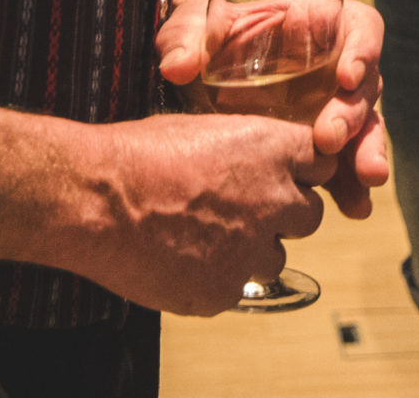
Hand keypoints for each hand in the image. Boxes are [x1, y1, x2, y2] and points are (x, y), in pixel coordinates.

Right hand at [68, 109, 339, 315]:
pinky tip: (183, 260)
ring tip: (206, 237)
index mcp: (272, 150)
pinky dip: (216, 279)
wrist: (96, 200)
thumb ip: (245, 148)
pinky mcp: (225, 290)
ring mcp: (251, 249)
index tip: (286, 176)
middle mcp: (273, 200)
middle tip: (244, 211)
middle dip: (283, 214)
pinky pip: (236, 288)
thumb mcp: (203, 127)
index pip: (323, 162)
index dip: (302, 172)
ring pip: (275, 257)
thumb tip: (257, 161)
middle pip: (310, 215)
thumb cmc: (139, 156)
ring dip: (252, 250)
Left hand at [156, 0, 389, 215]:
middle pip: (366, 84)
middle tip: (329, 139)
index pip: (360, 28)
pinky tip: (353, 207)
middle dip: (355, 113)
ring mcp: (330, 106)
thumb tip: (178, 66)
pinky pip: (346, 161)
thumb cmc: (205, 40)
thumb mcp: (191, 28)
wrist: (196, 77)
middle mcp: (333, 66)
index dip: (364, 49)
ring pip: (366, 126)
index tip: (347, 77)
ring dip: (368, 151)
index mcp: (315, 25)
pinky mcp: (320, 143)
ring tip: (366, 179)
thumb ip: (184, 40)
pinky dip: (351, 184)